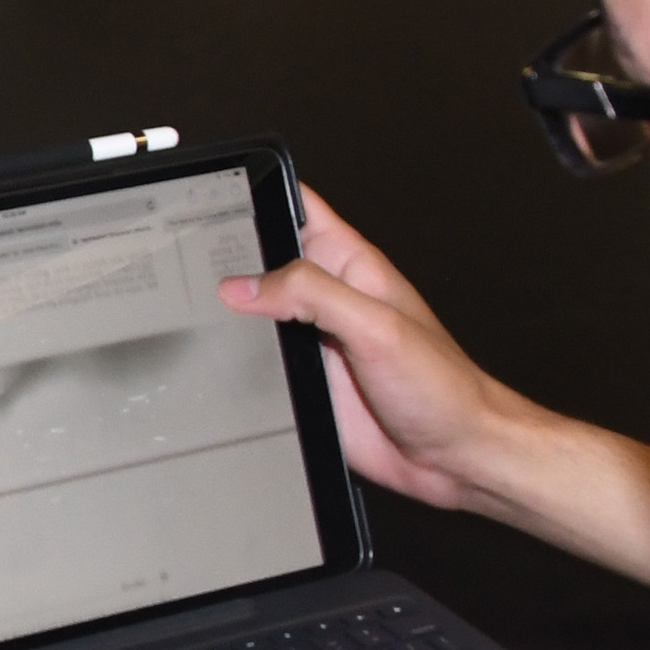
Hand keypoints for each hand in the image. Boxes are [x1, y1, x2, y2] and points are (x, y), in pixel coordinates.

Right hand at [215, 185, 540, 511]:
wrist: (452, 455)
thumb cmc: (442, 387)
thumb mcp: (377, 325)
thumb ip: (311, 294)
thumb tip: (246, 285)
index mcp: (351, 265)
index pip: (297, 207)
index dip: (259, 194)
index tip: (218, 199)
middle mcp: (329, 299)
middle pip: (261, 262)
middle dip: (227, 261)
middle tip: (198, 272)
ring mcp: (312, 341)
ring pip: (251, 315)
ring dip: (231, 320)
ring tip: (208, 320)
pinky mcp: (301, 382)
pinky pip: (255, 363)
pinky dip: (236, 364)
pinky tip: (228, 366)